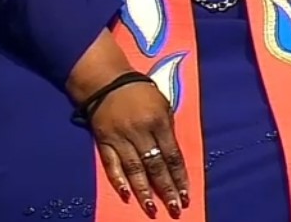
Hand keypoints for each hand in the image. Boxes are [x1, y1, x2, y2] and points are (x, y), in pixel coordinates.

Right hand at [67, 32, 189, 217]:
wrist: (107, 80)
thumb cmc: (140, 91)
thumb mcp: (162, 103)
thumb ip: (168, 129)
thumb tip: (173, 157)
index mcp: (158, 121)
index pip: (172, 155)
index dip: (180, 177)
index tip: (186, 195)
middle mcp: (140, 132)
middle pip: (155, 165)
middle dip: (166, 189)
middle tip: (175, 209)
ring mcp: (120, 138)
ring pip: (134, 169)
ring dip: (144, 191)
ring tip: (152, 209)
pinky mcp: (104, 141)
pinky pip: (111, 164)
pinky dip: (118, 180)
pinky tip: (126, 195)